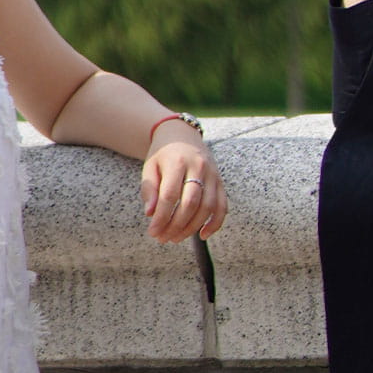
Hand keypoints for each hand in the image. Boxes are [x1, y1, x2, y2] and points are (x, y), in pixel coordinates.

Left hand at [137, 126, 220, 240]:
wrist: (182, 134)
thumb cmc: (163, 154)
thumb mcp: (150, 167)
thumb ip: (149, 189)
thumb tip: (151, 213)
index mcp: (177, 161)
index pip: (170, 195)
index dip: (162, 217)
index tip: (152, 232)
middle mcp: (198, 167)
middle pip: (190, 203)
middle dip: (176, 225)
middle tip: (163, 238)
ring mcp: (212, 174)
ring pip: (207, 207)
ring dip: (192, 227)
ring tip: (176, 238)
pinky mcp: (220, 181)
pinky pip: (222, 205)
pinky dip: (215, 223)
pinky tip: (203, 235)